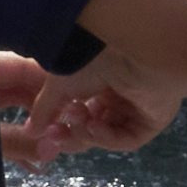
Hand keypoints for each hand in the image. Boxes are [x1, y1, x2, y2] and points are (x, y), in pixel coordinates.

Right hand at [0, 51, 176, 165]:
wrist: (127, 47)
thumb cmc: (94, 55)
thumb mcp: (59, 83)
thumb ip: (45, 108)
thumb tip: (31, 130)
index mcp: (100, 84)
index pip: (81, 116)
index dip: (62, 126)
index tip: (46, 130)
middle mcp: (120, 96)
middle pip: (93, 129)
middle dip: (72, 133)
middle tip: (56, 132)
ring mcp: (139, 108)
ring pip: (109, 136)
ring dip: (89, 133)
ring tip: (80, 120)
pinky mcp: (155, 118)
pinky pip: (129, 139)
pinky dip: (109, 138)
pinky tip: (95, 127)